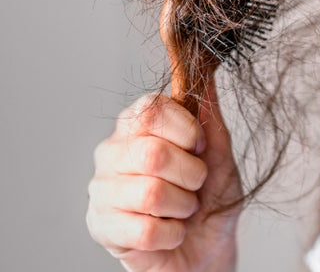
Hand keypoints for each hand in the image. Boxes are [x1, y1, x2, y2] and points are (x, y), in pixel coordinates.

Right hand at [87, 81, 240, 271]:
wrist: (207, 247)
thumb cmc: (210, 197)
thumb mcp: (219, 153)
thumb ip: (208, 115)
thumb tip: (205, 71)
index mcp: (136, 126)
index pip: (151, 109)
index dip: (187, 130)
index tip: (200, 147)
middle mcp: (111, 152)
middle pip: (152, 154)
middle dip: (191, 175)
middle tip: (194, 184)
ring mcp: (101, 190)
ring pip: (150, 194)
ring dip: (183, 207)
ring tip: (182, 209)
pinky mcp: (101, 227)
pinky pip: (146, 231)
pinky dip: (173, 235)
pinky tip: (170, 231)